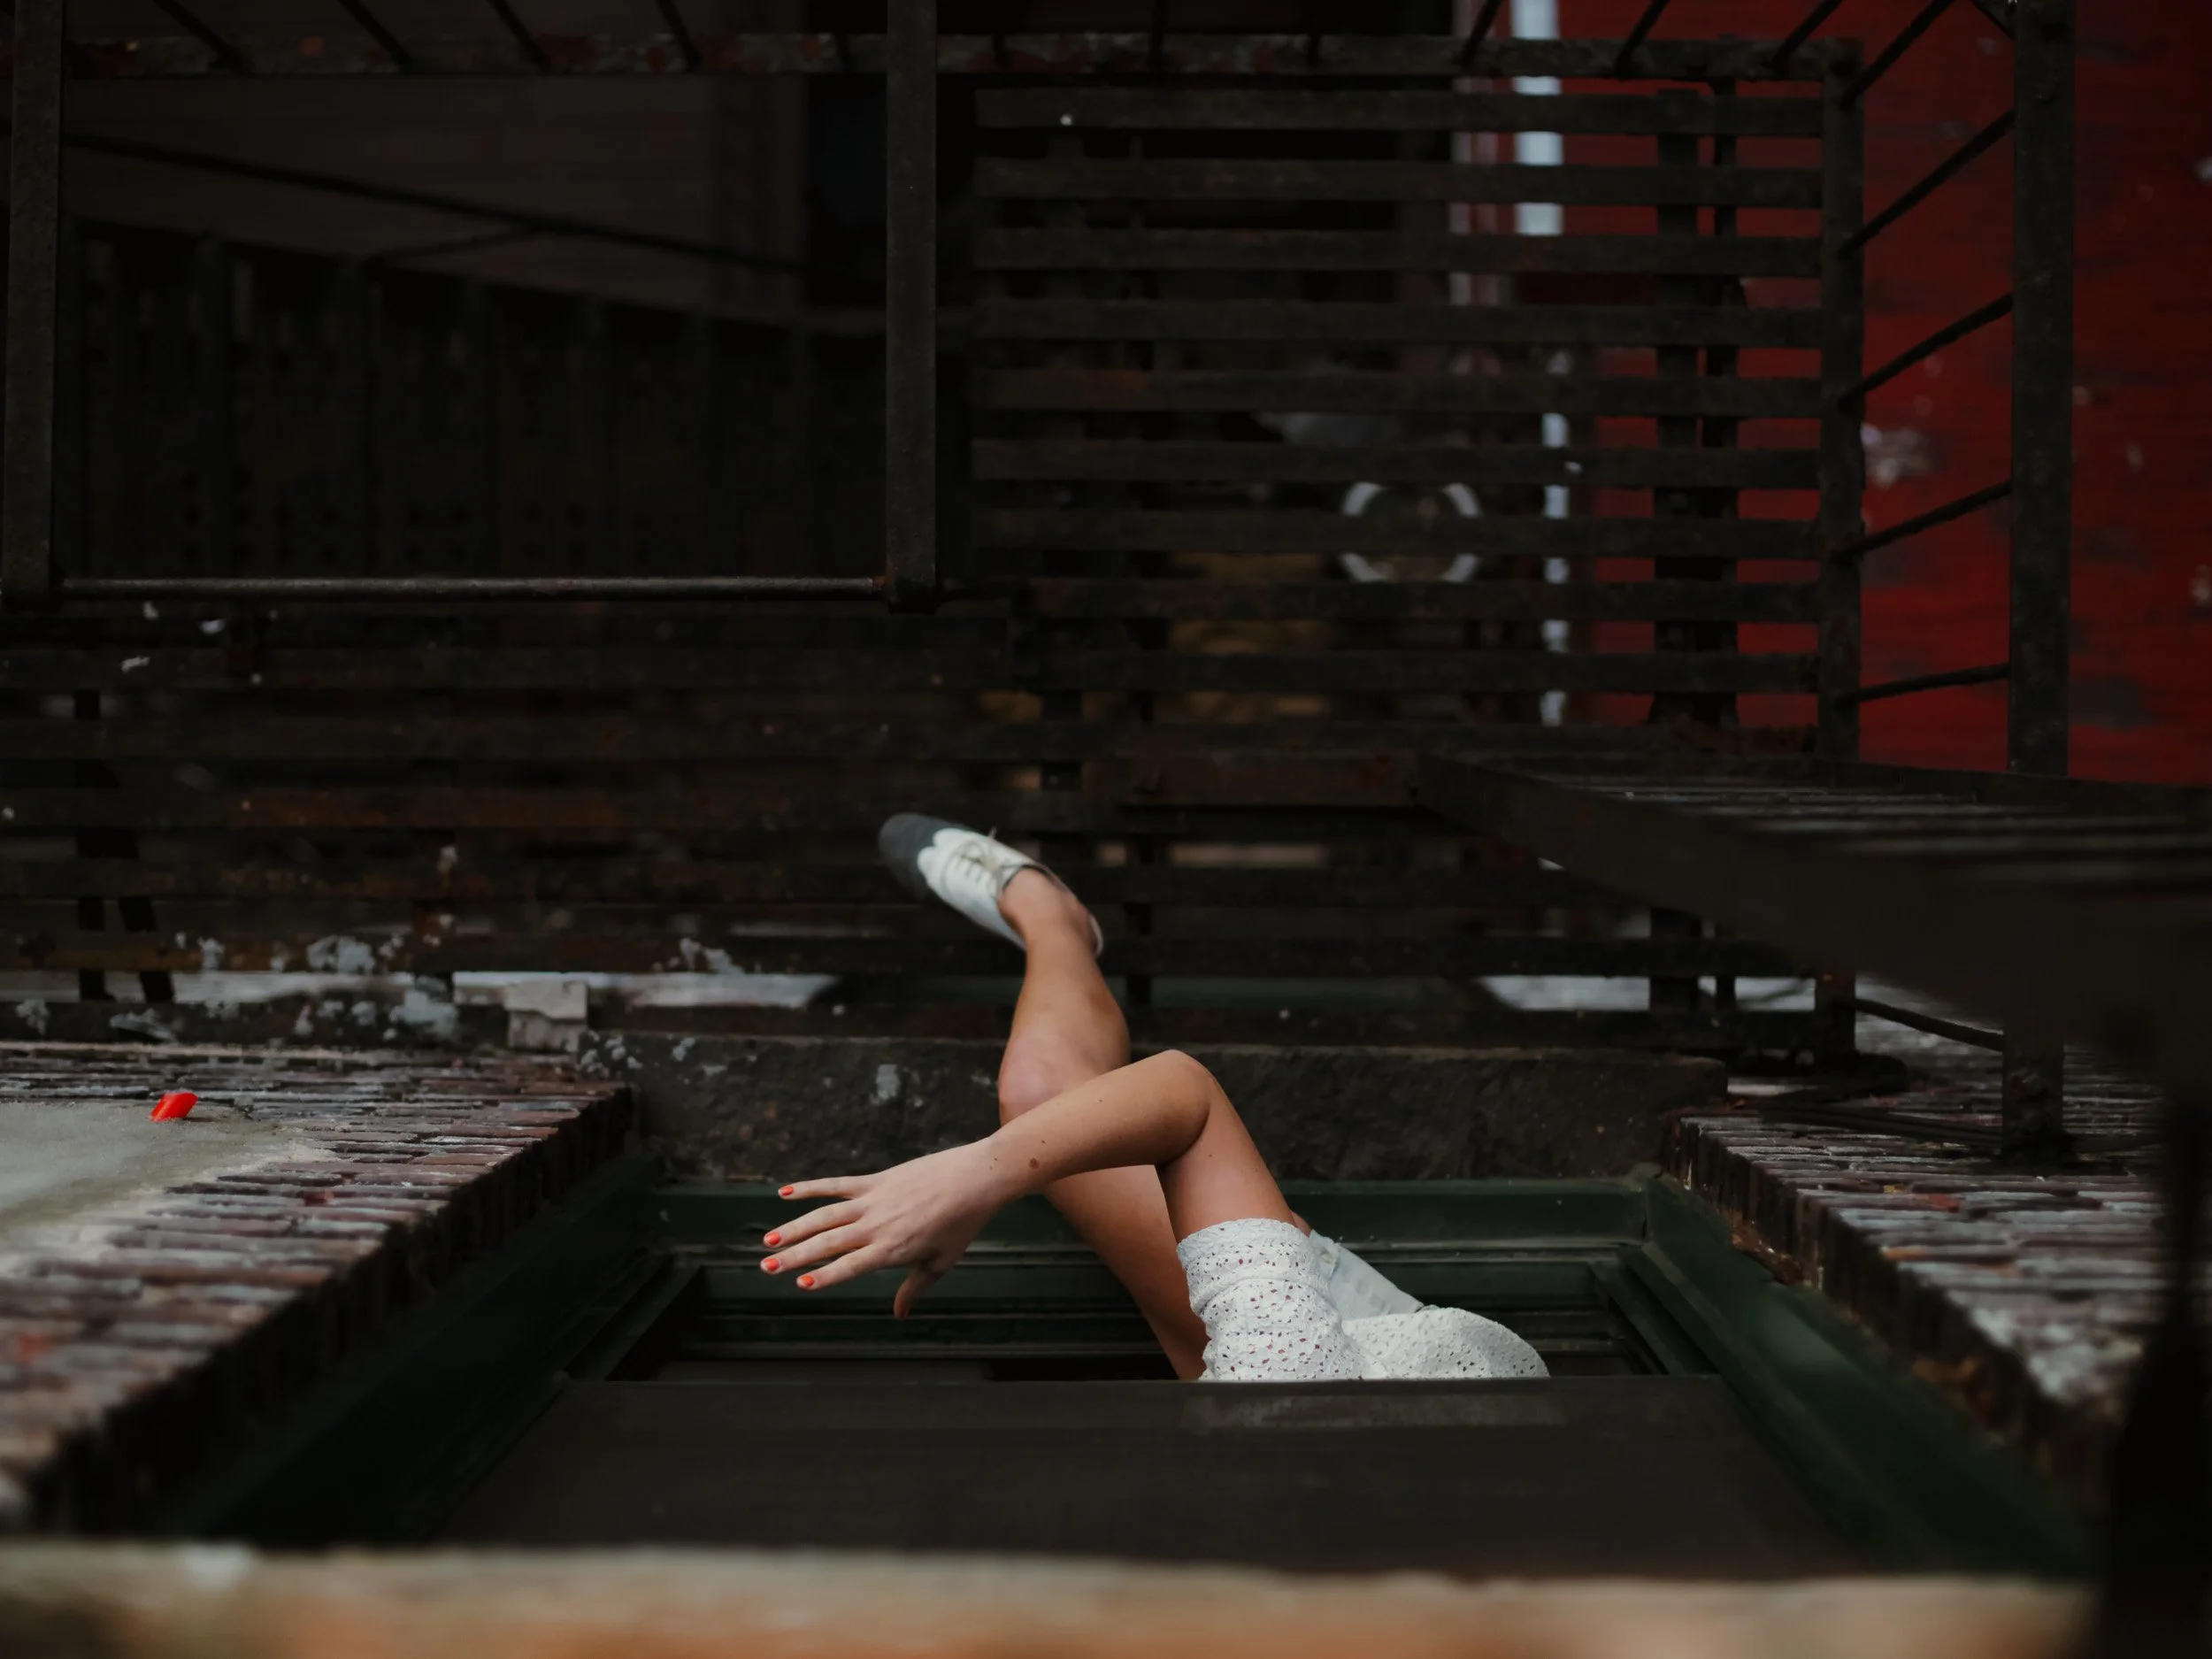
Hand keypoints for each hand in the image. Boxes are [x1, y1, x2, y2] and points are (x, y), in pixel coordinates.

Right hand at [762, 1141, 1012, 1317]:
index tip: (798, 1283)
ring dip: (795, 1227)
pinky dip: (810, 1188)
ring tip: (769, 1239)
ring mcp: (873, 1201)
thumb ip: (914, 1288)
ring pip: (825, 1215)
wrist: (975, 1179)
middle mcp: (877, 1226)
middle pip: (828, 1242)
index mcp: (892, 1250)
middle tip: (765, 1266)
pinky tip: (785, 1193)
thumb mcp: (940, 1263)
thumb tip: (899, 1315)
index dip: (823, 1275)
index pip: (850, 1266)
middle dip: (795, 1255)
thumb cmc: (960, 1225)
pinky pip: (836, 1185)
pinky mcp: (875, 1181)